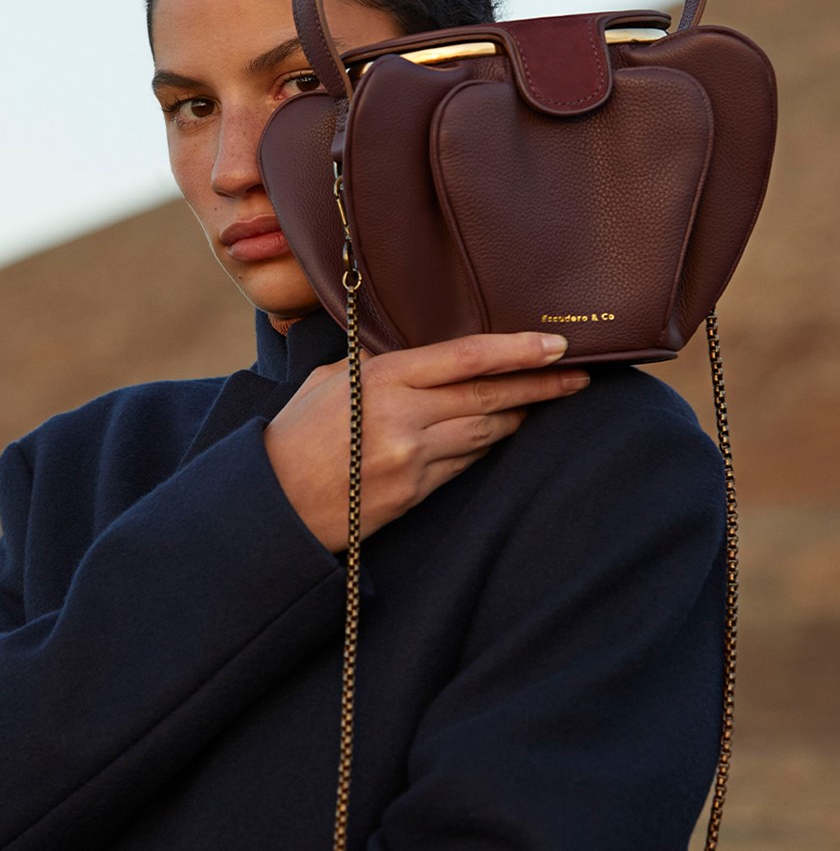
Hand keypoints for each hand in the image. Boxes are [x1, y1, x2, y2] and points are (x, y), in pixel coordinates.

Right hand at [263, 332, 588, 551]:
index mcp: (381, 378)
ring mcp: (412, 459)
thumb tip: (418, 353)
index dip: (516, 352)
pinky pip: (466, 465)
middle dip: (540, 385)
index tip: (556, 346)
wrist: (272, 504)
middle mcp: (403, 417)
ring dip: (521, 416)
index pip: (465, 358)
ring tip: (550, 400)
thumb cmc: (295, 433)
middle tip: (578, 376)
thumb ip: (377, 364)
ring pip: (487, 433)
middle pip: (489, 397)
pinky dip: (487, 448)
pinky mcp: (415, 494)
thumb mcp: (329, 379)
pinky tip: (503, 435)